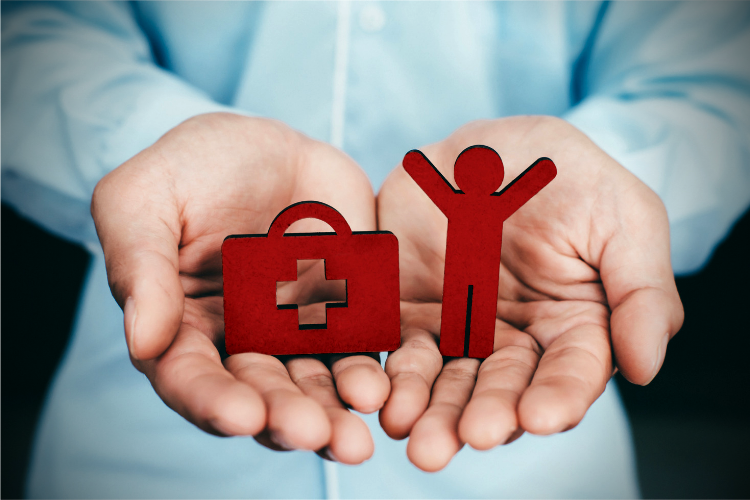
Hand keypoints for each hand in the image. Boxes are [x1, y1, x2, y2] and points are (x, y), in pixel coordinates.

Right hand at [92, 113, 388, 463]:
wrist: (263, 142)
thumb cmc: (190, 167)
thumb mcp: (143, 200)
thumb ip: (140, 268)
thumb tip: (143, 344)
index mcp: (183, 325)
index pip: (190, 378)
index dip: (214, 401)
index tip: (243, 414)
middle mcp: (240, 340)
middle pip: (261, 393)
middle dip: (286, 417)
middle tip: (315, 434)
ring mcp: (295, 328)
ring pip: (314, 384)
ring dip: (333, 413)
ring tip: (355, 437)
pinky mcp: (343, 310)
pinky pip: (358, 347)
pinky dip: (368, 371)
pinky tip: (380, 388)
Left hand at [376, 116, 683, 470]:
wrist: (486, 145)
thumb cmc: (565, 175)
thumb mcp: (623, 217)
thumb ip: (641, 290)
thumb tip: (644, 368)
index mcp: (573, 324)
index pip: (570, 372)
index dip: (558, 396)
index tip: (541, 415)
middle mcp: (514, 339)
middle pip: (502, 389)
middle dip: (488, 415)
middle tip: (472, 436)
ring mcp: (457, 330)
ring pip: (445, 382)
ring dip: (433, 413)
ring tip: (418, 439)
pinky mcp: (409, 314)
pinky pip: (396, 350)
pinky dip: (389, 377)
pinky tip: (381, 399)